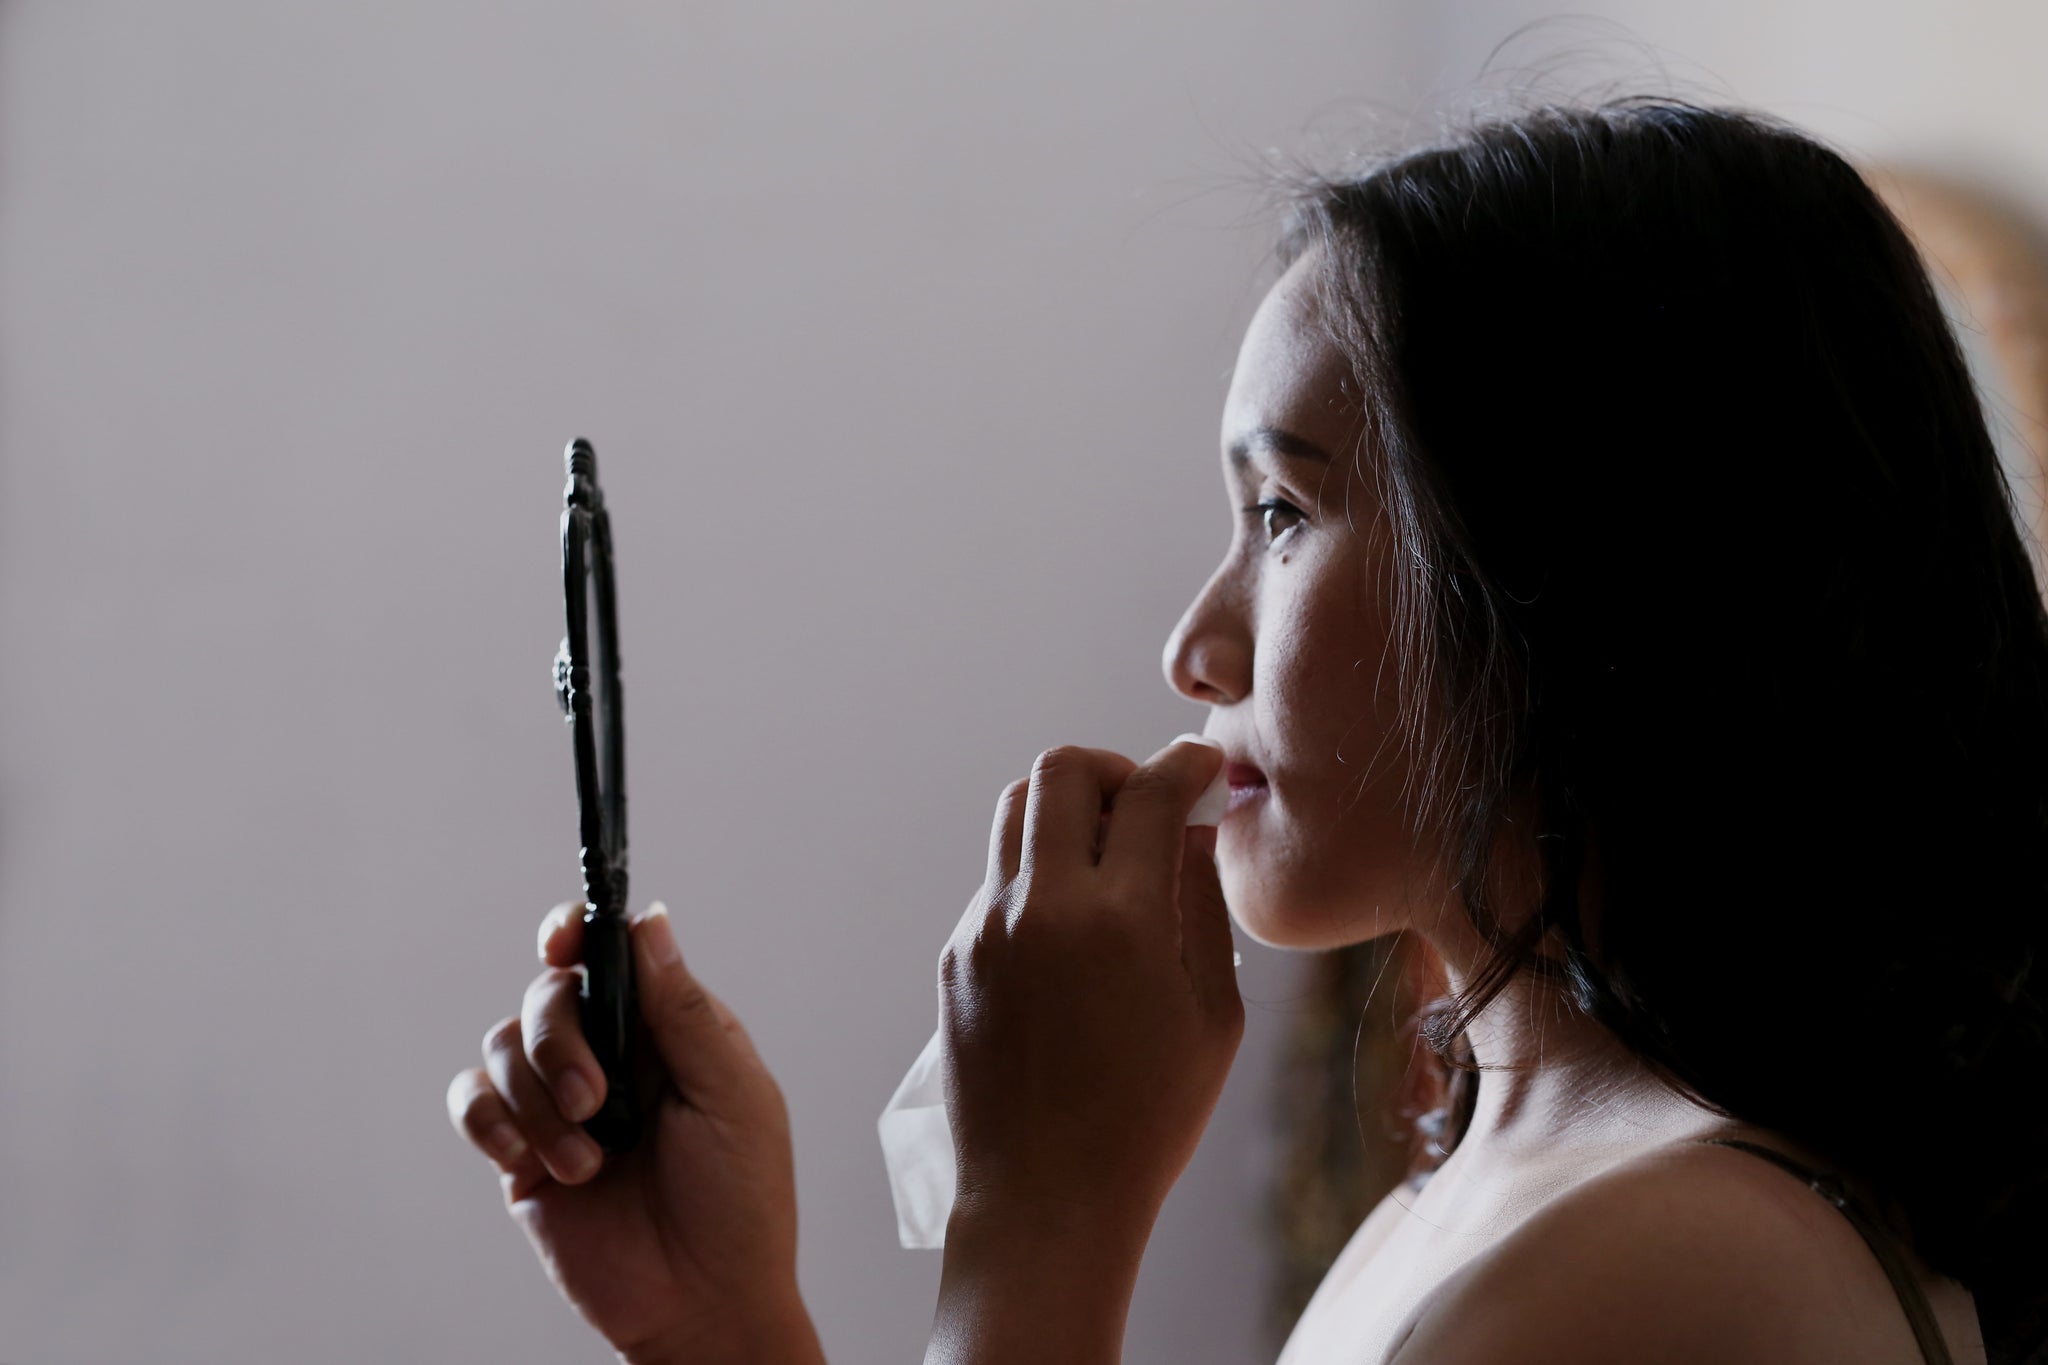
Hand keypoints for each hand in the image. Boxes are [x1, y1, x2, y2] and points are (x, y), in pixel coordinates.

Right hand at [446, 904, 823, 1364]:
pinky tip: (524, 1157)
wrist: (703, 1303)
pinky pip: (474, 1102)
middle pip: (549, 993)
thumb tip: (650, 922)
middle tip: (595, 1100)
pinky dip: (489, 1120)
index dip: (576, 933)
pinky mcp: (523, 1152)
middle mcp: (613, 1055)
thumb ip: (684, 1011)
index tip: (560, 942)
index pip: (611, 953)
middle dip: (560, 1039)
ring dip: (537, 1098)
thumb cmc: (741, 1203)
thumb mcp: (733, 1096)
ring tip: (586, 1158)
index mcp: (669, 1029)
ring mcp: (563, 1102)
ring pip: (505, 1044)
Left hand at [940, 738, 1242, 1241]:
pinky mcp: (955, 956)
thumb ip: (1203, 906)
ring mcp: (986, 929)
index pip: (1150, 790)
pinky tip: (1072, 931)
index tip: (1202, 771)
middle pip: (1062, 769)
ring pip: (1015, 809)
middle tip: (1146, 804)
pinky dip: (1039, 874)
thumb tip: (1193, 831)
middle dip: (1113, 768)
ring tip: (1107, 855)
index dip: (1186, 764)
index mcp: (1122, 922)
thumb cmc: (1150, 1118)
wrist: (1046, 1200)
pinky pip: (997, 878)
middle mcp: (1042, 908)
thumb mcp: (1213, 1013)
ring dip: (1065, 808)